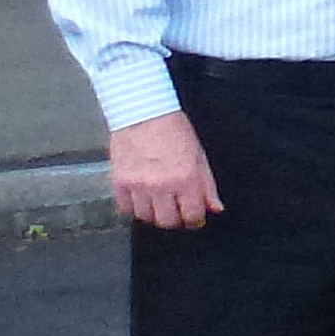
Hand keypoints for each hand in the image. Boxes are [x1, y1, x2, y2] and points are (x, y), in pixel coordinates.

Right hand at [107, 110, 222, 228]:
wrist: (143, 114)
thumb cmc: (174, 130)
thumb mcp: (199, 156)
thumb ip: (207, 185)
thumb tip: (215, 208)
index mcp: (186, 179)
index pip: (192, 215)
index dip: (195, 220)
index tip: (194, 219)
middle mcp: (161, 186)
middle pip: (168, 221)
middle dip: (175, 219)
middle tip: (176, 210)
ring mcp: (138, 186)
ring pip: (146, 217)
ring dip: (154, 213)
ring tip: (158, 201)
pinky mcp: (119, 183)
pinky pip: (125, 208)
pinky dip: (133, 207)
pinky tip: (141, 197)